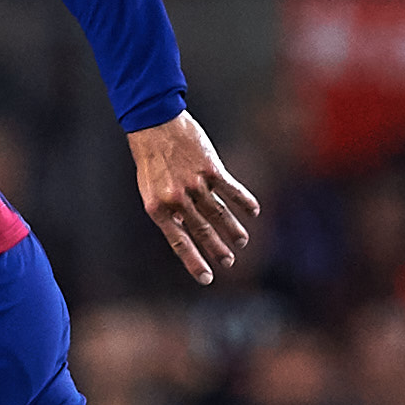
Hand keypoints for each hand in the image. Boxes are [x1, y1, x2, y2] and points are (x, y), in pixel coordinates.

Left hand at [129, 111, 257, 283]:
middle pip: (202, 231)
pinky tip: (254, 211)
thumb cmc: (151, 160)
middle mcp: (177, 199)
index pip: (179, 243)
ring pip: (219, 214)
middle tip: (229, 262)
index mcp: (158, 208)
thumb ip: (168, 210)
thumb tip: (186, 229)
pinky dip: (244, 201)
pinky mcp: (210, 170)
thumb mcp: (150, 189)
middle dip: (217, 249)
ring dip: (232, 230)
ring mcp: (194, 185)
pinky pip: (231, 190)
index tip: (207, 278)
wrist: (154, 126)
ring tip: (242, 241)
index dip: (194, 262)